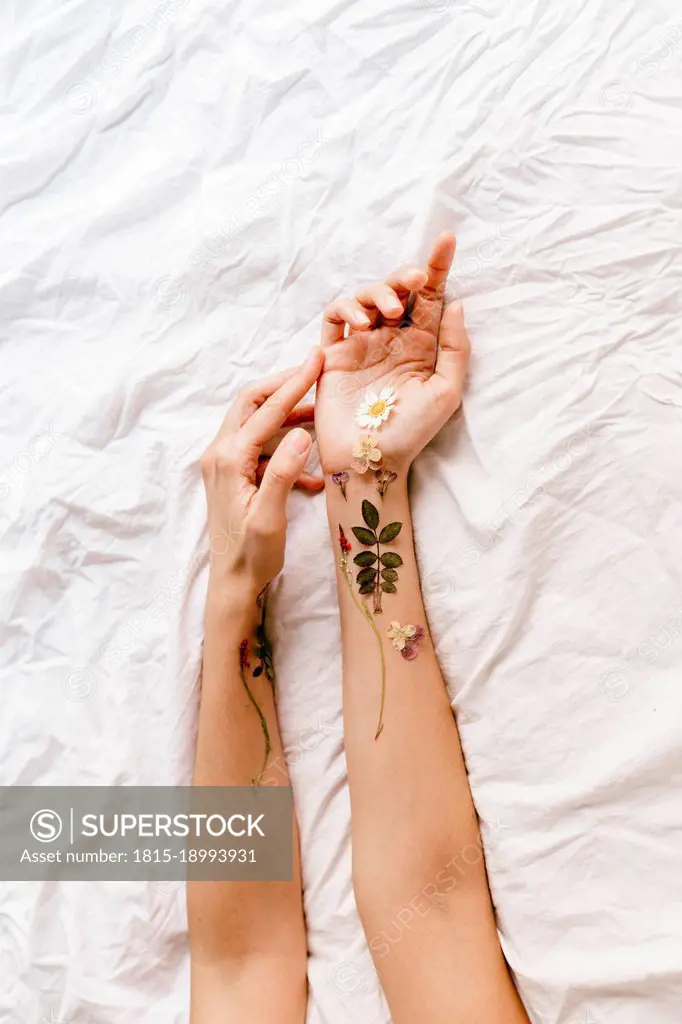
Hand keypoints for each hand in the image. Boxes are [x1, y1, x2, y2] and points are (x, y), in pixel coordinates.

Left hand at [200, 350, 323, 594]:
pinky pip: (261, 448)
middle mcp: (220, 454)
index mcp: (228, 459)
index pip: (265, 410)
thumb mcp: (270, 516)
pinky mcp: (233, 474)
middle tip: (315, 370)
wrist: (233, 583)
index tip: (317, 359)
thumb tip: (302, 434)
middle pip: (252, 402)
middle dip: (284, 385)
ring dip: (287, 414)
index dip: (294, 383)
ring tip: (320, 411)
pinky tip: (313, 471)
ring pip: (256, 422)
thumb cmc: (252, 555)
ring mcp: (224, 463)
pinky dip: (285, 447)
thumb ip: (283, 473)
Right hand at [314, 234, 469, 478]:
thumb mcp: (446, 392)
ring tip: (386, 314)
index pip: (431, 297)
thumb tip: (456, 303)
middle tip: (414, 281)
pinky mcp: (335, 352)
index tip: (448, 239)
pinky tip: (361, 323)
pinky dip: (346, 308)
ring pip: (365, 296)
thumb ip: (454, 347)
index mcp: (421, 344)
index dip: (439, 265)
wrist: (370, 459)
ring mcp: (361, 343)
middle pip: (396, 288)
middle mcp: (391, 338)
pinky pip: (335, 316)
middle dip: (405, 275)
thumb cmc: (410, 433)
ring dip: (377, 293)